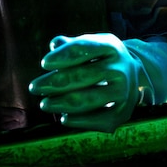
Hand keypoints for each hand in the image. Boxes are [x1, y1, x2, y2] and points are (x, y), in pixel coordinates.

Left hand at [28, 33, 142, 133]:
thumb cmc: (99, 58)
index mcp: (111, 47)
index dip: (62, 56)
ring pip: (88, 99)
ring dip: (61, 103)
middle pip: (82, 76)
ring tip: (44, 104)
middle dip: (55, 83)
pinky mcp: (123, 113)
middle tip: (34, 87)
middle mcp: (121, 69)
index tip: (44, 63)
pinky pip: (98, 120)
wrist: (132, 76)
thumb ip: (69, 45)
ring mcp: (124, 92)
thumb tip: (54, 45)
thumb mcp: (89, 45)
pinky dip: (79, 121)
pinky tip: (64, 118)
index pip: (83, 49)